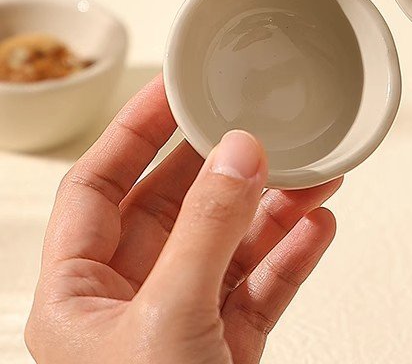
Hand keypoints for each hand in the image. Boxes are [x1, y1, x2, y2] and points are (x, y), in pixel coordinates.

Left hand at [26, 77, 339, 363]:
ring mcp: (183, 322)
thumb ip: (208, 229)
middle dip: (223, 163)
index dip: (134, 129)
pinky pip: (263, 284)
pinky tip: (318, 224)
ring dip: (274, 204)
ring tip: (314, 170)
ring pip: (229, 241)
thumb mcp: (170, 320)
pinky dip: (293, 253)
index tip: (175, 87)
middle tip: (259, 120)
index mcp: (80, 292)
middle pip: (176, 204)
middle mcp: (129, 300)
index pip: (98, 184)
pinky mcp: (229, 348)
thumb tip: (238, 151)